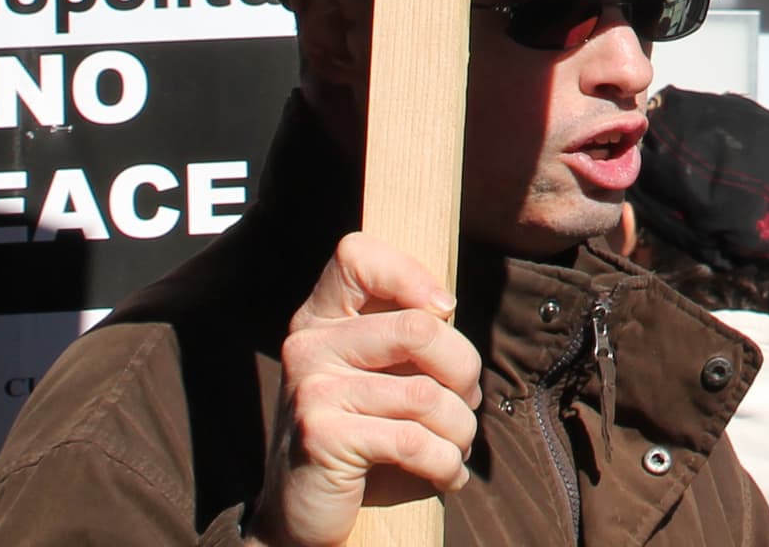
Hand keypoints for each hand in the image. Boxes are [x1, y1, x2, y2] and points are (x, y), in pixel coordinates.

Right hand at [247, 234, 482, 546]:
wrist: (302, 513)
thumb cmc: (360, 433)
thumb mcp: (376, 373)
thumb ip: (402, 334)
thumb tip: (446, 308)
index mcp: (320, 318)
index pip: (356, 254)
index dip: (410, 274)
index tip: (443, 311)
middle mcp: (308, 346)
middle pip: (419, 328)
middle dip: (464, 371)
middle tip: (467, 401)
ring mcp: (312, 391)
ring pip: (426, 394)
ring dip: (460, 428)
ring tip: (458, 444)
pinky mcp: (322, 437)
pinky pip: (413, 440)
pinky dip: (444, 463)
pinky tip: (448, 474)